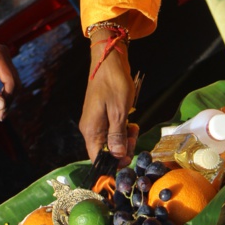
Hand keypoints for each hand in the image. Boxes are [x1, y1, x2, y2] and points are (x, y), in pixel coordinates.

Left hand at [0, 30, 18, 120]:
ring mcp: (1, 56)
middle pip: (14, 83)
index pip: (11, 82)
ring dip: (5, 99)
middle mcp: (2, 53)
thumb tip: (2, 106)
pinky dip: (1, 93)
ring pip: (11, 82)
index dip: (7, 101)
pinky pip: (5, 79)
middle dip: (7, 102)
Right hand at [79, 39, 137, 164]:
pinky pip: (111, 130)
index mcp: (91, 130)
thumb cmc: (114, 84)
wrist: (109, 60)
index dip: (114, 164)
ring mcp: (95, 121)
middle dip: (122, 150)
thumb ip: (117, 136)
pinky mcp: (102, 114)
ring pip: (110, 141)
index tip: (130, 157)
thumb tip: (117, 157)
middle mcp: (90, 128)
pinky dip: (122, 130)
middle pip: (105, 152)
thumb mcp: (119, 112)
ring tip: (134, 127)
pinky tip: (131, 122)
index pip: (98, 159)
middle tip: (135, 136)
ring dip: (124, 140)